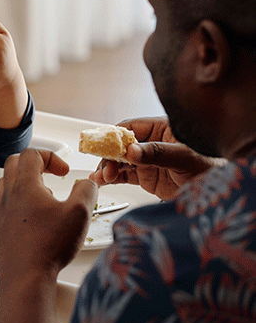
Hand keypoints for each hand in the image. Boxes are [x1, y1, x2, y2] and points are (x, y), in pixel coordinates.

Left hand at [0, 149, 97, 279]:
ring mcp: (2, 212)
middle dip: (34, 163)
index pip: (31, 154)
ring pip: (6, 184)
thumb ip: (86, 191)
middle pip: (14, 163)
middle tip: (49, 173)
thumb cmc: (48, 247)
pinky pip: (5, 205)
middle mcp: (9, 195)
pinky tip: (34, 217)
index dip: (50, 156)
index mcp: (25, 185)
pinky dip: (19, 202)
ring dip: (25, 182)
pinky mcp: (0, 229)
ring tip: (43, 195)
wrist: (25, 278)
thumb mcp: (79, 213)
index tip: (62, 170)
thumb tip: (87, 183)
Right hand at [89, 117, 220, 199]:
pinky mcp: (147, 177)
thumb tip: (132, 150)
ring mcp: (148, 161)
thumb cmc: (211, 166)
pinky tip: (102, 181)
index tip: (104, 146)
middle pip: (121, 145)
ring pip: (120, 161)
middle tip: (105, 168)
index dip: (115, 136)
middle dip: (109, 156)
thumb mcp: (184, 156)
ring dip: (108, 167)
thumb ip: (157, 153)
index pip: (131, 128)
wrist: (222, 195)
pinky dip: (112, 177)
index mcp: (160, 128)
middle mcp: (151, 143)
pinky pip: (125, 175)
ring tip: (100, 177)